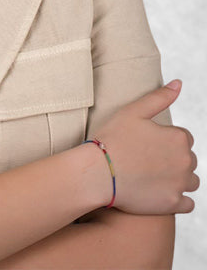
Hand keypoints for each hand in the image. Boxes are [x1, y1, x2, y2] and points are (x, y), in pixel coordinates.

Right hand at [95, 80, 198, 213]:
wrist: (98, 172)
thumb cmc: (112, 138)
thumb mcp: (133, 111)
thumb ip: (159, 97)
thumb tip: (179, 83)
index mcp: (178, 137)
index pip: (183, 137)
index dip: (163, 139)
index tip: (145, 143)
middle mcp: (186, 161)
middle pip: (188, 159)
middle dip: (172, 158)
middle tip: (145, 159)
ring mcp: (181, 184)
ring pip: (190, 181)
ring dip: (178, 178)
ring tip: (152, 175)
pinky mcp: (174, 204)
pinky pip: (187, 203)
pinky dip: (177, 198)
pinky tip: (158, 191)